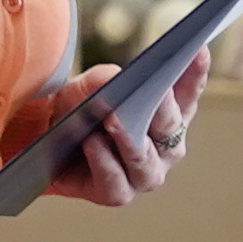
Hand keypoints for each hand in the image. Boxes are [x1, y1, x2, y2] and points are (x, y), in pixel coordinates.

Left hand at [39, 43, 205, 209]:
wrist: (44, 143)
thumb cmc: (76, 110)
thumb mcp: (86, 86)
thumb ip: (104, 78)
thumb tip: (117, 78)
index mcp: (167, 116)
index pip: (188, 94)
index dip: (195, 72)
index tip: (199, 48)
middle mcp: (163, 148)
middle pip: (171, 128)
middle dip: (163, 109)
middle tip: (158, 90)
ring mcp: (143, 174)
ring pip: (146, 160)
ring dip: (131, 141)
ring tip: (114, 119)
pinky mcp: (117, 193)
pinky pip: (116, 182)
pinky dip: (104, 162)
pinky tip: (92, 142)